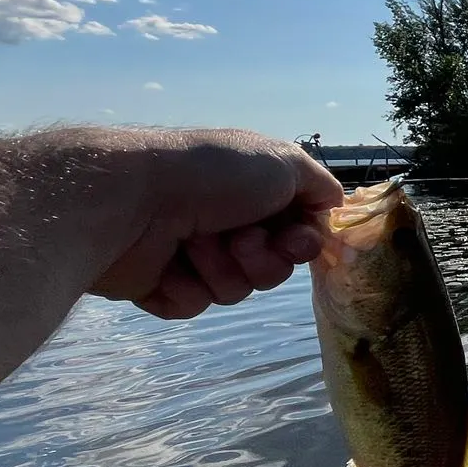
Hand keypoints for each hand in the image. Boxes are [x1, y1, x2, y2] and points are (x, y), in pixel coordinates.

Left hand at [87, 128, 343, 319]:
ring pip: (236, 289)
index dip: (304, 242)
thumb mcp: (283, 161)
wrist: (134, 200)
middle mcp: (227, 221)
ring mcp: (194, 255)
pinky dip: (186, 286)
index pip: (299, 233)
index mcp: (254, 192)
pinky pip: (196, 305)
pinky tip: (168, 264)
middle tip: (240, 237)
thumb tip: (333, 206)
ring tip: (195, 243)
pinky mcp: (162, 286)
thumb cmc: (212, 174)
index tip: (297, 239)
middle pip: (273, 268)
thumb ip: (319, 185)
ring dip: (222, 268)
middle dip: (262, 258)